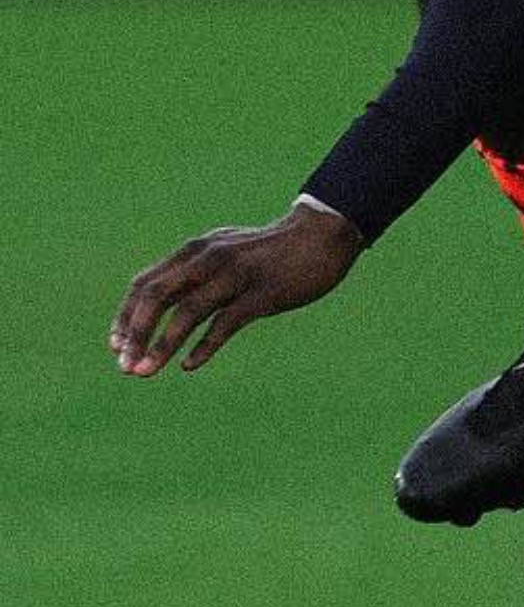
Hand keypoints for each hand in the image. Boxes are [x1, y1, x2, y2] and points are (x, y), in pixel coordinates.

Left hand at [110, 203, 364, 376]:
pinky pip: (225, 323)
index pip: (145, 284)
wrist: (324, 234)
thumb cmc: (272, 250)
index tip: (116, 346)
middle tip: (124, 366)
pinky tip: (189, 366)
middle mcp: (210, 259)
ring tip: (144, 373)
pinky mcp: (263, 292)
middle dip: (135, 333)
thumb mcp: (226, 251)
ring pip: (187, 313)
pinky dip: (203, 347)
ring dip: (161, 346)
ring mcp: (237, 275)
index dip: (125, 317)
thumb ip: (196, 272)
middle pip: (157, 296)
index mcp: (197, 250)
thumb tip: (161, 305)